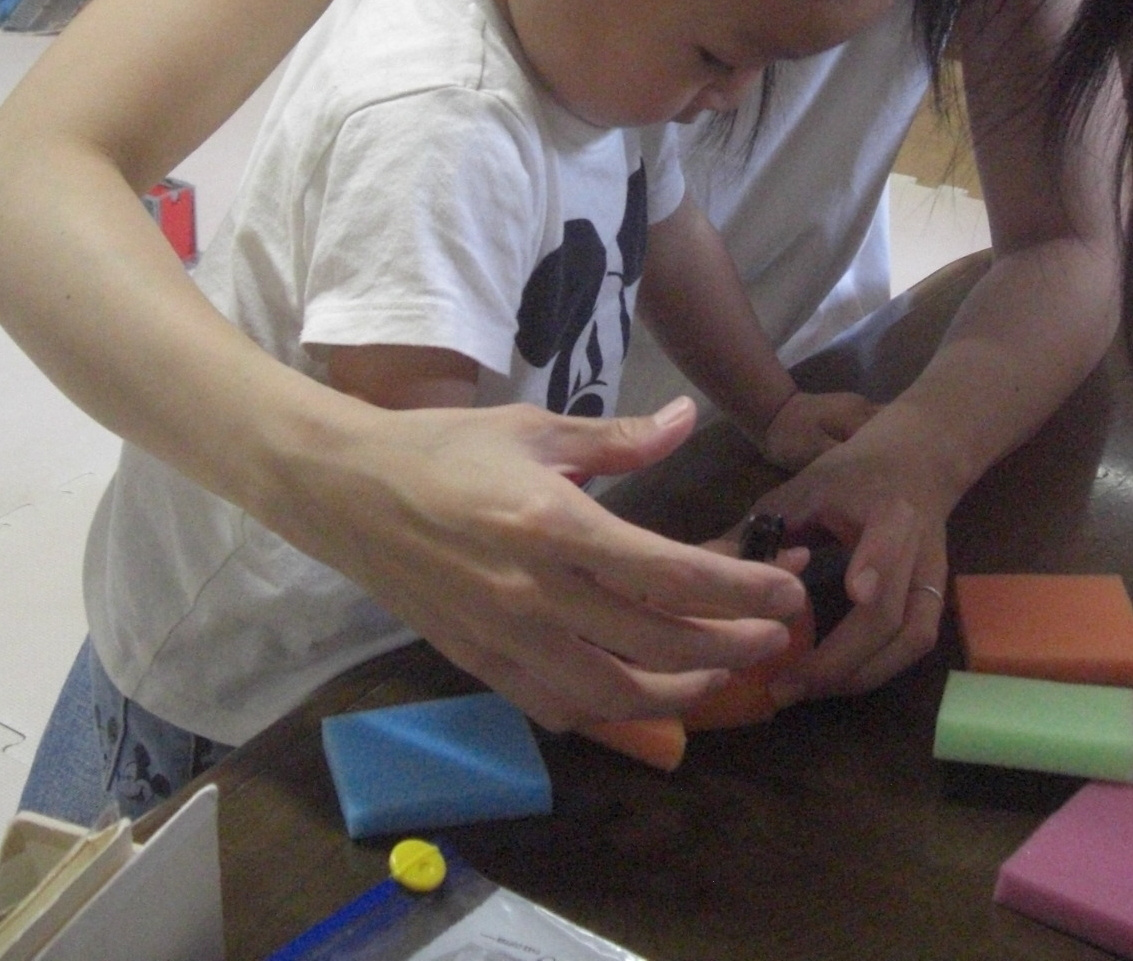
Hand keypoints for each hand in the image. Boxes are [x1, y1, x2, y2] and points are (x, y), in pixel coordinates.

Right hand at [284, 397, 808, 730]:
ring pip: (614, 692)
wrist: (345, 491)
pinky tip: (639, 694)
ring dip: (682, 691)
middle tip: (778, 636)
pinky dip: (610, 711)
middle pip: (658, 642)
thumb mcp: (535, 428)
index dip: (741, 590)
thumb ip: (618, 438)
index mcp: (555, 525)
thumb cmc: (442, 449)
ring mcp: (506, 639)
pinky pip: (558, 707)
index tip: (788, 592)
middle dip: (733, 645)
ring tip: (721, 671)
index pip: (671, 575)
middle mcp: (535, 593)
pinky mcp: (480, 665)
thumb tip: (688, 421)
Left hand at [747, 399, 955, 706]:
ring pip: (911, 639)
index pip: (890, 539)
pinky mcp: (937, 598)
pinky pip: (915, 645)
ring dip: (859, 675)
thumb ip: (764, 527)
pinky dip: (877, 670)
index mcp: (887, 508)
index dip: (876, 565)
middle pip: (892, 612)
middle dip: (839, 658)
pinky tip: (836, 682)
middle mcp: (919, 547)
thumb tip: (705, 566)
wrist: (917, 461)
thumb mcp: (806, 486)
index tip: (854, 593)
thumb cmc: (853, 472)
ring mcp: (934, 577)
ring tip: (805, 691)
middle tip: (785, 684)